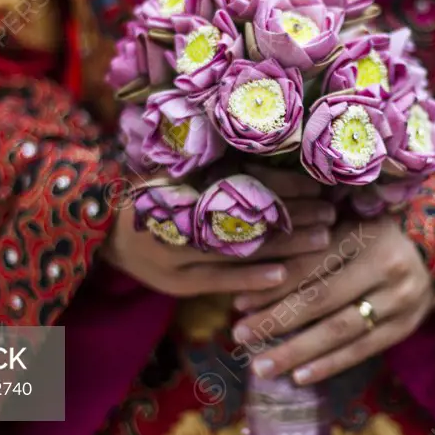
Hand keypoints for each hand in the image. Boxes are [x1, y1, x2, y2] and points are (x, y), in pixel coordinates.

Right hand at [106, 171, 335, 296]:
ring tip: (323, 241)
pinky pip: (220, 280)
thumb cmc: (149, 197)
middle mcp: (179, 216)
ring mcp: (176, 253)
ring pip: (239, 249)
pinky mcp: (177, 283)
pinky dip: (251, 278)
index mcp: (184, 181)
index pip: (243, 181)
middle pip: (247, 215)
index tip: (318, 183)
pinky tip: (283, 277)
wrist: (102, 236)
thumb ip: (216, 166)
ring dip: (284, 247)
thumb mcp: (175, 172)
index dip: (283, 184)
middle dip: (293, 216)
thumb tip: (273, 151)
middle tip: (332, 213)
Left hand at [230, 215, 432, 384]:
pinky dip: (329, 365)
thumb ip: (311, 241)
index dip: (273, 285)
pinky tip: (299, 376)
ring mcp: (400, 300)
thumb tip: (255, 270)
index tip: (238, 301)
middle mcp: (385, 266)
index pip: (310, 264)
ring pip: (340, 330)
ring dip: (296, 351)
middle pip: (321, 298)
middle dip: (276, 320)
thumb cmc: (376, 233)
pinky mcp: (406, 327)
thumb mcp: (347, 225)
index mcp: (364, 233)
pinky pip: (363, 351)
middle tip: (239, 334)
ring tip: (261, 366)